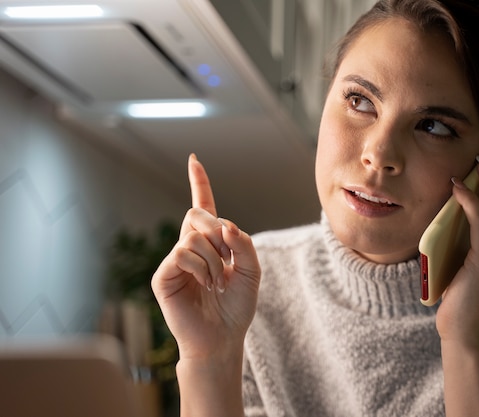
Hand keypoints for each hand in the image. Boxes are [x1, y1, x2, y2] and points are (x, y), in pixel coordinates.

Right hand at [151, 154, 260, 359]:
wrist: (223, 338)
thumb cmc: (236, 306)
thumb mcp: (252, 271)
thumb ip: (244, 244)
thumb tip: (225, 224)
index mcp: (211, 243)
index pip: (204, 207)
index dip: (199, 183)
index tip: (193, 159)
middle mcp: (189, 247)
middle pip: (197, 213)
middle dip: (216, 229)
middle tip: (227, 256)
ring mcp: (175, 260)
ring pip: (192, 235)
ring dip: (214, 258)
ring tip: (217, 281)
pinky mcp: (163, 275)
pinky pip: (181, 252)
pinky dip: (200, 266)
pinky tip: (206, 284)